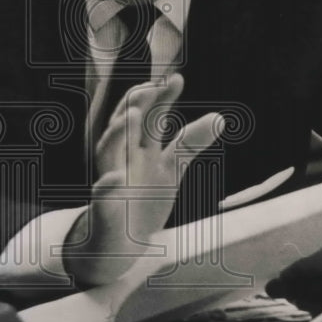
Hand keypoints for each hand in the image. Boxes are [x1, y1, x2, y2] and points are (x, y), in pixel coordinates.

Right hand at [63, 73, 224, 285]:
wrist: (121, 242)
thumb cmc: (142, 199)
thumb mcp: (171, 168)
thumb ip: (190, 142)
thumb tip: (220, 117)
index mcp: (138, 147)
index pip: (147, 114)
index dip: (161, 96)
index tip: (177, 79)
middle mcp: (122, 158)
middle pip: (126, 124)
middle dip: (138, 104)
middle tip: (153, 86)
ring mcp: (111, 180)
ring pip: (108, 152)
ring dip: (118, 134)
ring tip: (133, 116)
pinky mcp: (105, 209)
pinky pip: (101, 198)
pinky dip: (105, 188)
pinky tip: (113, 180)